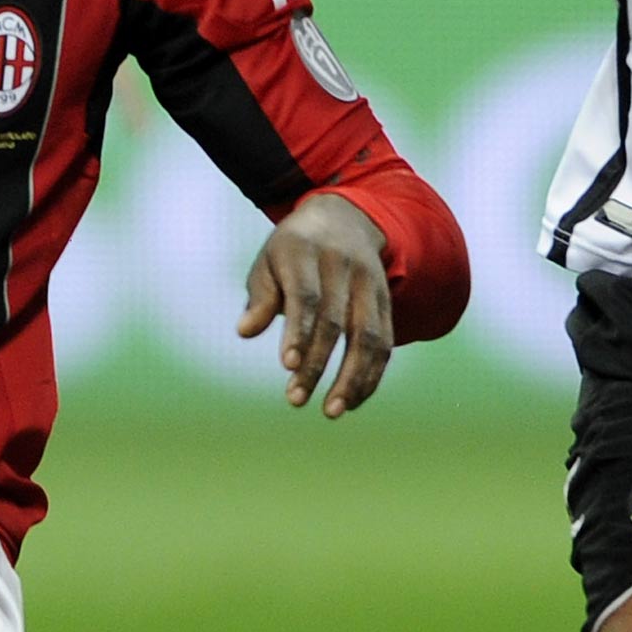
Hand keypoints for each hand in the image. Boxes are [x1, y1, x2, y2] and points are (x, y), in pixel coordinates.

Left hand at [236, 193, 392, 418]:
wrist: (344, 220)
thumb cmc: (292, 250)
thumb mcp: (268, 261)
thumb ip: (260, 296)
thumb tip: (245, 331)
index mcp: (305, 252)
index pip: (305, 297)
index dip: (298, 332)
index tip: (286, 366)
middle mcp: (343, 267)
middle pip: (336, 322)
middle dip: (317, 364)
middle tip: (295, 399)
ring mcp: (370, 284)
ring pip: (369, 337)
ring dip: (352, 379)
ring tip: (332, 411)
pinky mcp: (386, 301)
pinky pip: (385, 343)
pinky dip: (371, 375)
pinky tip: (352, 400)